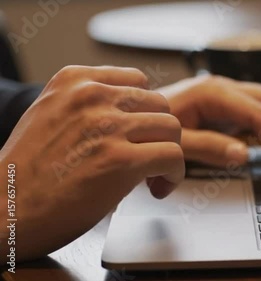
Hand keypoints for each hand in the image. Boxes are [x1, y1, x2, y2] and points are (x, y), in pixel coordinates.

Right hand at [0, 66, 183, 261]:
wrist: (3, 209)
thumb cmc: (27, 171)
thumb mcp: (51, 114)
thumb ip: (89, 106)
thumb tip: (131, 113)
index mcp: (75, 82)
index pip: (138, 81)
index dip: (146, 112)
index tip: (142, 132)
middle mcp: (92, 97)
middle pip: (160, 105)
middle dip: (159, 133)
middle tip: (150, 157)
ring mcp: (107, 127)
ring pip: (171, 128)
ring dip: (169, 154)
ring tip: (153, 175)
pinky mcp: (120, 160)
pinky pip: (173, 156)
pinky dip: (174, 174)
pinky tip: (157, 187)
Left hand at [157, 75, 260, 169]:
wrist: (134, 118)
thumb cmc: (150, 128)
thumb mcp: (175, 143)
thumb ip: (209, 147)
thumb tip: (245, 154)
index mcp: (214, 92)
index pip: (260, 114)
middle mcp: (225, 88)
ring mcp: (228, 95)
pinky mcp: (227, 106)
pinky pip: (259, 112)